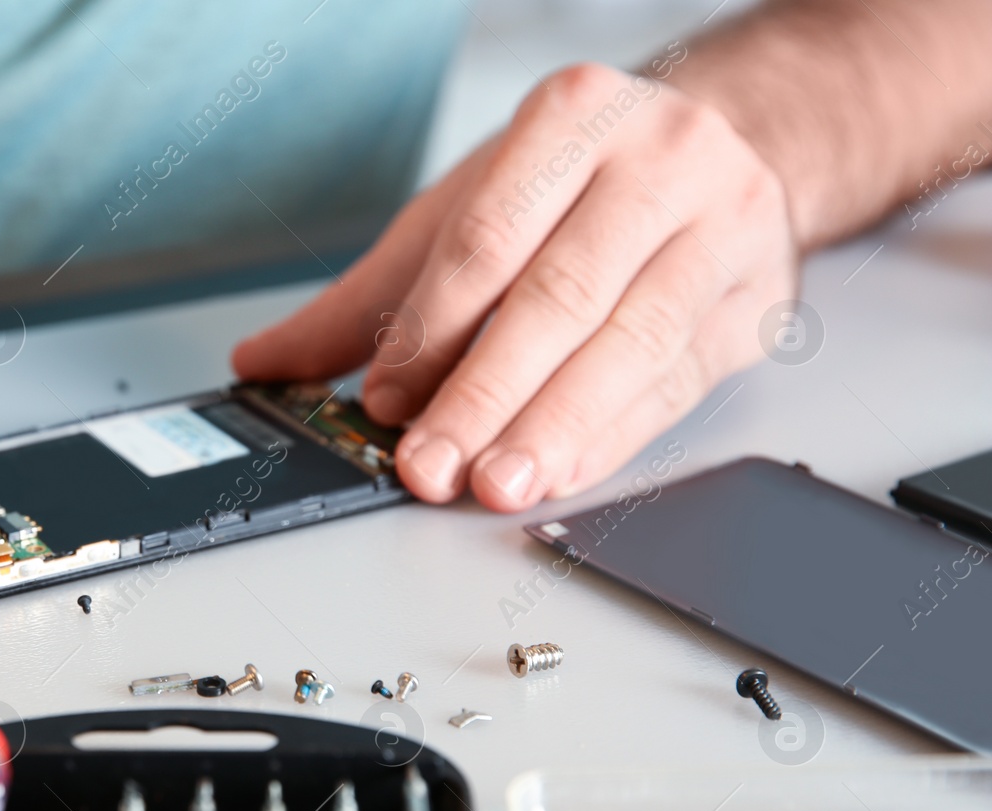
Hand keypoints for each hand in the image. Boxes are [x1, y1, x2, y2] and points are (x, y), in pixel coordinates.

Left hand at [232, 62, 796, 510]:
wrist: (731, 151)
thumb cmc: (580, 183)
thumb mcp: (468, 211)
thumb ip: (371, 296)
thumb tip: (265, 362)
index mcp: (574, 116)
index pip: (489, 237)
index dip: (431, 330)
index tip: (386, 401)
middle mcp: (661, 161)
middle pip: (558, 296)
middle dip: (484, 396)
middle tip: (430, 465)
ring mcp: (723, 229)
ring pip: (628, 346)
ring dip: (552, 430)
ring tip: (494, 484)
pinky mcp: (755, 304)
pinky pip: (675, 386)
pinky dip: (608, 440)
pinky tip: (557, 474)